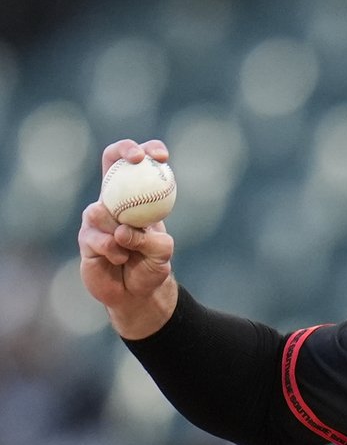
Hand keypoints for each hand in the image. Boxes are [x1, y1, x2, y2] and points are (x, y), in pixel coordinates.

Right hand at [79, 139, 177, 338]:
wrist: (137, 293)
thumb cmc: (152, 265)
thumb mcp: (163, 251)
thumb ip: (151, 238)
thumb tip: (123, 229)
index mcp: (136, 198)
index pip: (136, 163)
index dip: (145, 151)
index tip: (160, 156)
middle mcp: (113, 201)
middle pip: (112, 162)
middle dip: (124, 151)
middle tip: (137, 160)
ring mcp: (96, 218)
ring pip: (102, 209)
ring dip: (121, 230)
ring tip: (129, 248)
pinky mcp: (85, 238)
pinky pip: (96, 237)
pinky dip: (112, 249)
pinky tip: (119, 258)